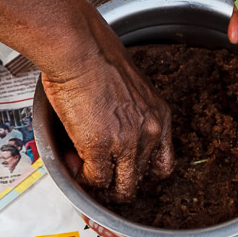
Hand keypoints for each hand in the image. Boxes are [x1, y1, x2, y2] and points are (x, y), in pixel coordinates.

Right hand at [42, 31, 173, 202]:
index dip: (145, 174)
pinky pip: (96, 179)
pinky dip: (83, 178)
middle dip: (119, 181)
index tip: (129, 174)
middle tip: (100, 175)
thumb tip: (114, 129)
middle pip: (141, 178)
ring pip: (122, 186)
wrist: (81, 50)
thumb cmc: (98, 59)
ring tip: (86, 174)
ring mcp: (127, 142)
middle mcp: (149, 131)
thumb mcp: (131, 89)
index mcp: (159, 116)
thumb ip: (130, 113)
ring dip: (103, 186)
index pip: (163, 164)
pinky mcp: (100, 147)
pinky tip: (73, 165)